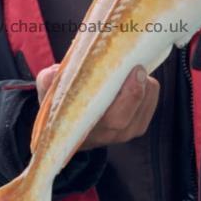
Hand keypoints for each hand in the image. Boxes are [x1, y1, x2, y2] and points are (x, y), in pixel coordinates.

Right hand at [36, 64, 159, 149]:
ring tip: (129, 68)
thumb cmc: (63, 106)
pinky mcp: (139, 125)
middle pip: (135, 112)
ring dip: (143, 83)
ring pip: (147, 101)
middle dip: (139, 86)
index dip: (129, 96)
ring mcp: (128, 131)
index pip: (116, 119)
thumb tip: (52, 73)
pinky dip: (147, 85)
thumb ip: (48, 82)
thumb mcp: (48, 93)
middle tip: (136, 66)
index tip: (131, 72)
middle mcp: (111, 134)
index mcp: (89, 129)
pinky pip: (152, 99)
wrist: (73, 126)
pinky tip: (134, 77)